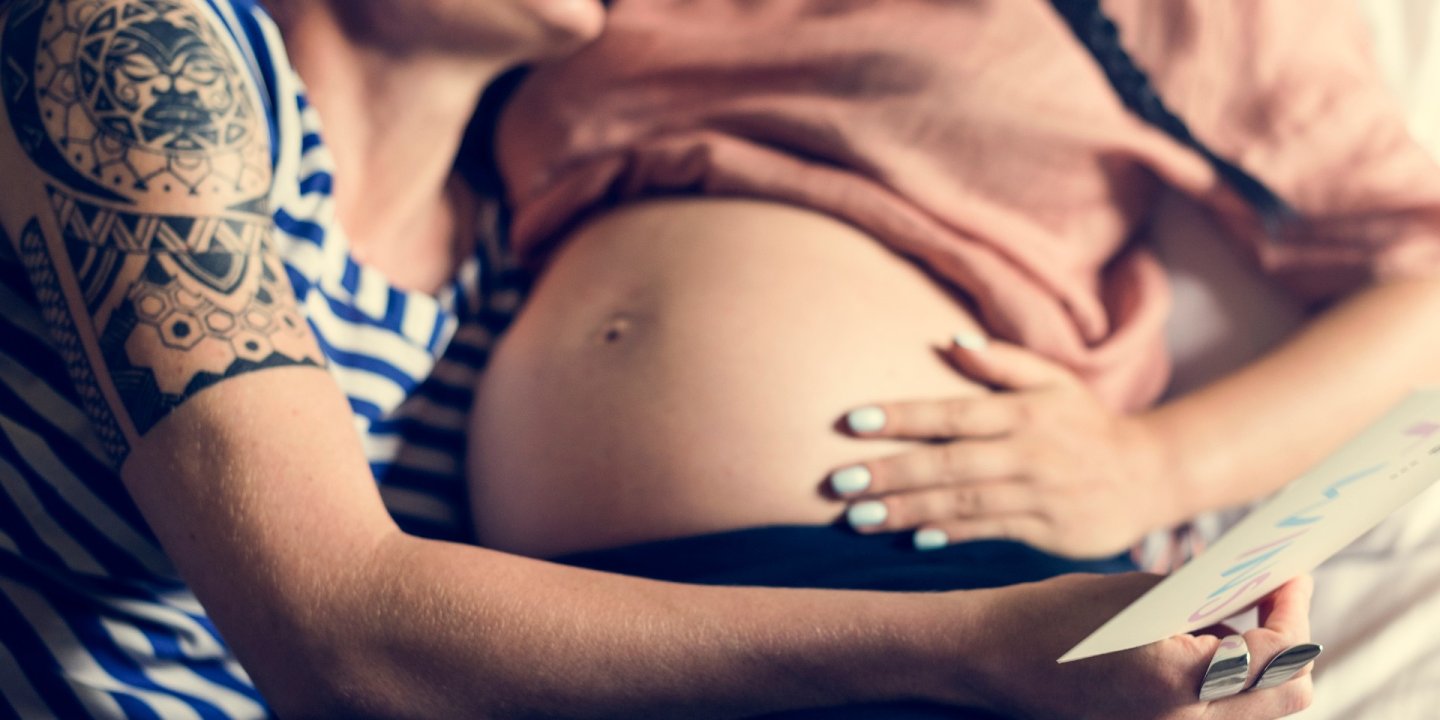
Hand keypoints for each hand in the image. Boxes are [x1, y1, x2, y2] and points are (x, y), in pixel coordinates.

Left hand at [830, 333, 1177, 557]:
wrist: (1150, 475)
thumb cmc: (1086, 423)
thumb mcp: (1053, 380)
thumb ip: (1002, 362)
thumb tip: (950, 343)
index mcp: (1024, 411)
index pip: (952, 412)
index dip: (902, 416)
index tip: (851, 420)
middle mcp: (1028, 453)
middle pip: (948, 463)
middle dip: (890, 473)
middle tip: (838, 482)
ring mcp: (1038, 495)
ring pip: (963, 503)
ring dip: (908, 510)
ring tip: (858, 517)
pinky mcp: (1048, 531)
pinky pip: (991, 532)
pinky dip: (954, 535)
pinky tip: (916, 539)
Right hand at [955, 573, 1315, 719]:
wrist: (991, 660)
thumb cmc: (1053, 619)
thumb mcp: (1140, 595)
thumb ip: (1209, 596)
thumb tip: (1262, 585)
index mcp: (1180, 682)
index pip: (1281, 654)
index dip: (1293, 607)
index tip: (1289, 573)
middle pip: (1287, 694)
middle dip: (1289, 641)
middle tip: (1271, 595)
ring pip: (1260, 707)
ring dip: (1263, 664)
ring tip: (1233, 616)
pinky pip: (1222, 715)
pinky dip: (1229, 680)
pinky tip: (1201, 644)